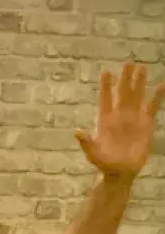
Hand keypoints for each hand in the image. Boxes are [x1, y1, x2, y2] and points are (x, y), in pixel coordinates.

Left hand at [76, 62, 163, 179]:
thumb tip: (77, 131)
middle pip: (122, 92)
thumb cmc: (104, 163)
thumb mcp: (93, 154)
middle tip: (128, 62)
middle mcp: (119, 115)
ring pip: (136, 95)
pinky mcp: (146, 123)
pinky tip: (162, 85)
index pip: (104, 99)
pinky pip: (152, 106)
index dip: (105, 86)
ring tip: (142, 67)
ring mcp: (133, 118)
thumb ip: (86, 142)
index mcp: (104, 120)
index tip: (106, 72)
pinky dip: (157, 96)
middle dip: (124, 78)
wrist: (121, 171)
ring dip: (139, 82)